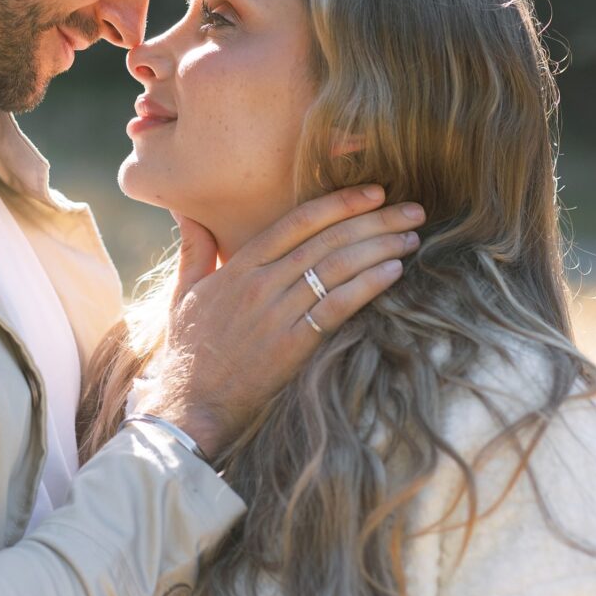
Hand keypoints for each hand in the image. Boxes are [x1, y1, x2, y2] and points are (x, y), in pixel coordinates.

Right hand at [135, 185, 423, 456]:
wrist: (190, 403)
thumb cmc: (189, 350)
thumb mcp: (184, 293)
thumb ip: (193, 249)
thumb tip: (185, 213)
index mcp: (239, 268)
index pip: (297, 222)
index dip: (339, 204)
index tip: (373, 192)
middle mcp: (261, 285)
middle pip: (327, 241)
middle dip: (374, 221)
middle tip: (411, 210)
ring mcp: (278, 315)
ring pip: (337, 269)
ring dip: (380, 250)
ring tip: (411, 239)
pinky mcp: (293, 346)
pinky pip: (336, 308)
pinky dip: (367, 286)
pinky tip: (393, 273)